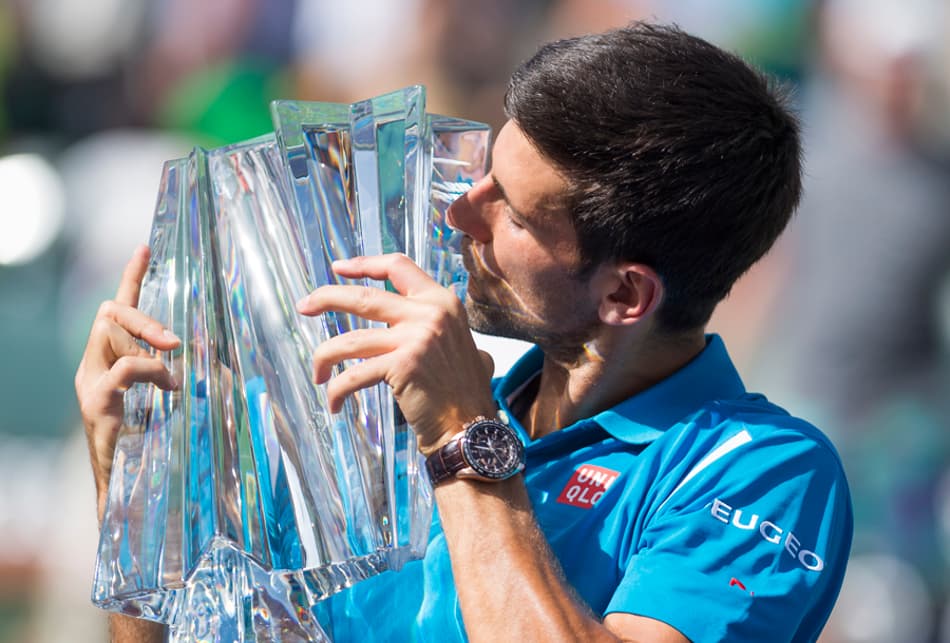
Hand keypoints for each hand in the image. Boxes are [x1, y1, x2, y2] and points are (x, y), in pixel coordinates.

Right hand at [75, 245, 179, 519]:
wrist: (132, 496)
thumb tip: (224, 353)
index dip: (132, 277)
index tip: (145, 247)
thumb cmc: (159, 447)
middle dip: (142, 311)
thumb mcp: (182, 401)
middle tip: (176, 339)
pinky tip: (169, 387)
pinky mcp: (94, 404)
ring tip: (175, 360)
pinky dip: (151, 370)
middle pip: (108, 312)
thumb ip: (195, 374)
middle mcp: (94, 366)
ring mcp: (89, 383)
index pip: (118, 308)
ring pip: (108, 331)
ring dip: (148, 337)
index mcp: (113, 360)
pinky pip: (122, 369)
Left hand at [296, 253, 495, 454]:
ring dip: (324, 355)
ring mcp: (415, 338)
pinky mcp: (401, 366)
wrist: (471, 426)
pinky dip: (337, 390)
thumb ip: (443, 330)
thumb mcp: (464, 345)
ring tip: (317, 372)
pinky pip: (353, 375)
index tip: (338, 269)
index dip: (364, 264)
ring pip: (349, 340)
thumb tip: (427, 329)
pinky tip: (334, 403)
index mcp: (442, 302)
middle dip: (326, 298)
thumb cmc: (465, 393)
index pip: (398, 267)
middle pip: (364, 296)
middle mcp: (429, 313)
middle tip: (304, 306)